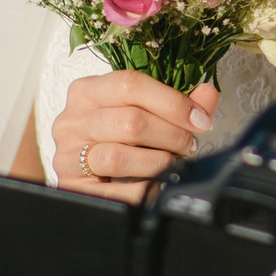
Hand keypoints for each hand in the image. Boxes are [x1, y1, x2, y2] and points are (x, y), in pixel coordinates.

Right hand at [48, 70, 218, 203]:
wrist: (83, 173)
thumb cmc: (116, 137)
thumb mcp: (142, 112)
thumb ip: (176, 103)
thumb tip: (208, 94)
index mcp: (88, 91)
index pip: (130, 84)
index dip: (172, 102)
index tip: (199, 119)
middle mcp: (72, 120)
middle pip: (130, 122)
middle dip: (171, 136)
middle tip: (189, 145)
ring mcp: (67, 154)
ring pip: (119, 157)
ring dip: (158, 162)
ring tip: (172, 163)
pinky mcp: (72, 187)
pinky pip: (115, 191)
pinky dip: (144, 189)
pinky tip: (156, 184)